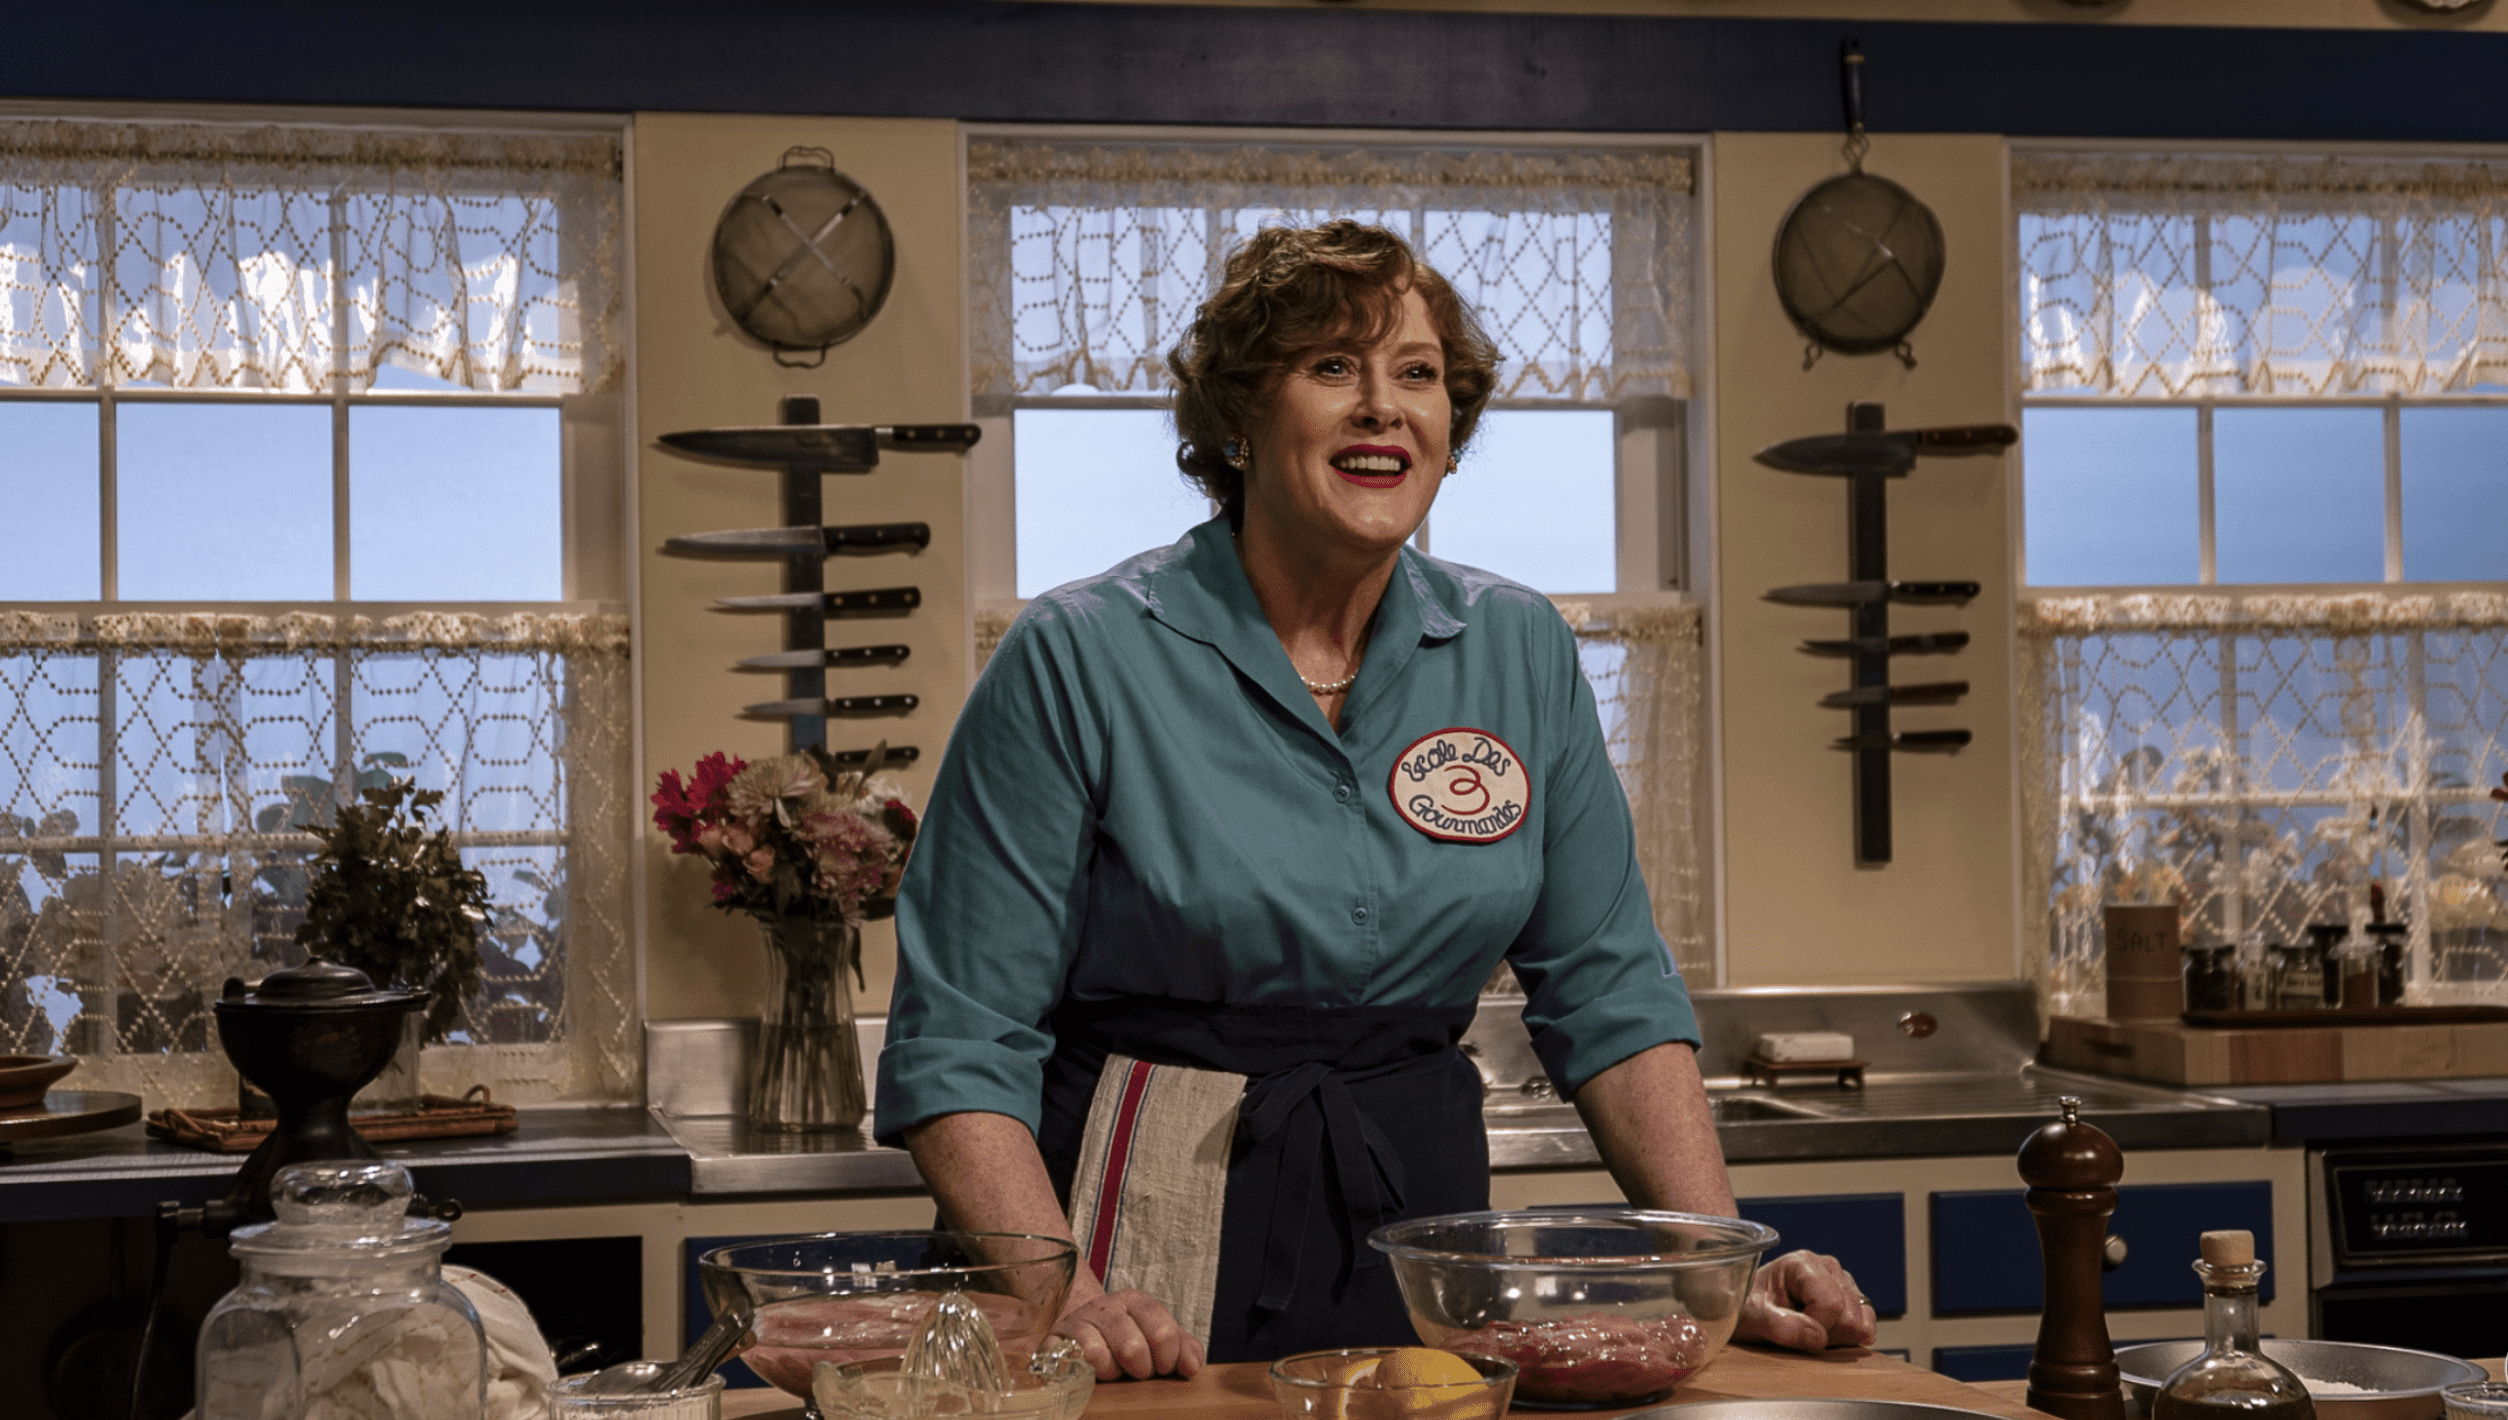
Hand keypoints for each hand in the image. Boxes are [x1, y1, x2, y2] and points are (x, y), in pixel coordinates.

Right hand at [1054, 1287, 1206, 1379]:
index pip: (1163, 1331)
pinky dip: (1084, 1373)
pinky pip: (1070, 1362)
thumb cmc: (1126, 1336)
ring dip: (1111, 1373)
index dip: (1168, 1358)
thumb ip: (1183, 1347)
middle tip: (1138, 1372)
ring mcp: (1079, 1321)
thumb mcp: (1157, 1336)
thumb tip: (1193, 1367)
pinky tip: (1091, 1374)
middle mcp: (1107, 1306)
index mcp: (1137, 1302)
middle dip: (1140, 1369)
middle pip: (1132, 1347)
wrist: (1081, 1327)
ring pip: (1099, 1356)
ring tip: (1113, 1372)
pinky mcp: (1055, 1339)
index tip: (1164, 1368)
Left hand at [1732, 1249, 1876, 1350]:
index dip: (1815, 1328)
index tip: (1791, 1332)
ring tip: (1808, 1329)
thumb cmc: (1747, 1308)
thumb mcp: (1751, 1317)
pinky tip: (1823, 1332)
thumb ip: (1780, 1326)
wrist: (1745, 1308)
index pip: (1830, 1304)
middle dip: (1826, 1334)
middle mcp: (1828, 1268)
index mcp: (1803, 1263)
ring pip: (1861, 1324)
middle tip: (1798, 1330)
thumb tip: (1817, 1338)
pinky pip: (1866, 1329)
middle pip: (1850, 1316)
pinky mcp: (1852, 1300)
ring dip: (1836, 1337)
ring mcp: (1843, 1283)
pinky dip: (1848, 1339)